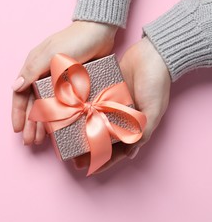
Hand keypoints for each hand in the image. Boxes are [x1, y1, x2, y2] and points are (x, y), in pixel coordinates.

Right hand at [11, 21, 117, 144]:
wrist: (100, 31)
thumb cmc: (74, 40)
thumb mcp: (51, 53)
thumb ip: (32, 70)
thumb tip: (15, 87)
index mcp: (34, 69)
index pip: (20, 95)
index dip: (18, 113)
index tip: (17, 130)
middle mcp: (44, 77)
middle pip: (33, 105)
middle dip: (30, 125)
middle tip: (30, 142)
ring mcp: (59, 82)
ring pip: (48, 108)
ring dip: (43, 124)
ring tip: (41, 141)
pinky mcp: (74, 86)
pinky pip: (64, 106)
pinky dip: (60, 117)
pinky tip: (60, 129)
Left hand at [73, 36, 170, 172]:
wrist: (152, 53)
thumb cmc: (156, 83)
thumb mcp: (152, 110)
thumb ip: (142, 131)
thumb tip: (130, 153)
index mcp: (134, 126)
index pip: (116, 150)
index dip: (102, 161)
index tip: (85, 168)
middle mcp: (120, 117)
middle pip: (100, 138)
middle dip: (86, 149)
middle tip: (70, 157)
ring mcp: (110, 104)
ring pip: (92, 122)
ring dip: (79, 131)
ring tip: (64, 138)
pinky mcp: (103, 89)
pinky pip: (89, 103)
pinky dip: (79, 110)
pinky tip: (66, 114)